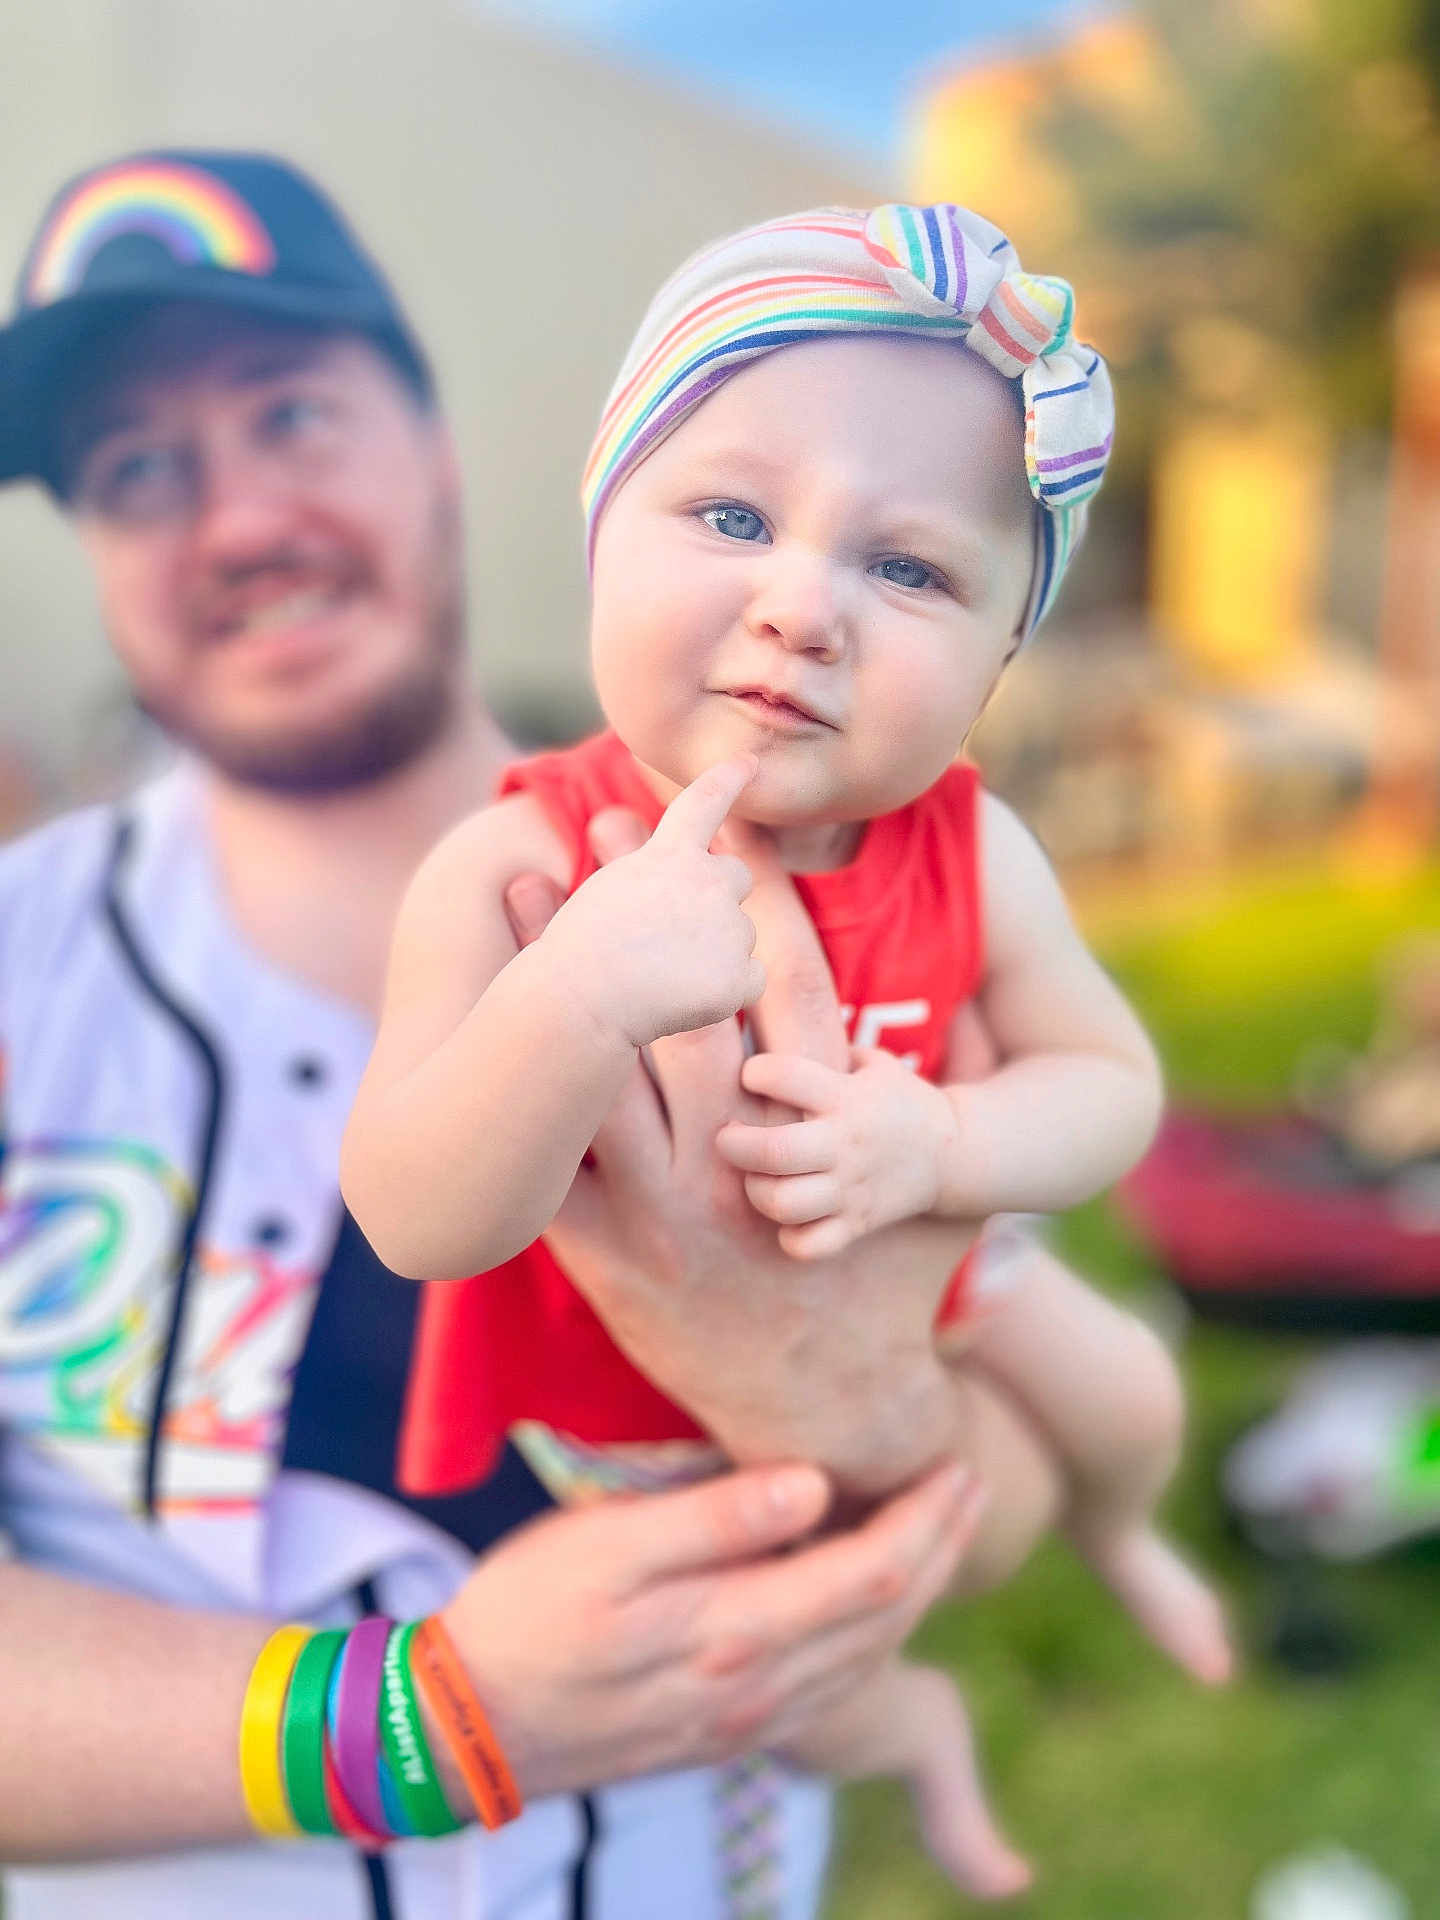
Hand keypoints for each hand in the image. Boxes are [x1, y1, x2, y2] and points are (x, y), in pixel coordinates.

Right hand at [436, 1457, 984, 1801]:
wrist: (466, 1727)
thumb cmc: (527, 1611)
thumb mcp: (607, 1546)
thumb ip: (715, 1517)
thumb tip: (817, 1483)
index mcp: (735, 1632)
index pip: (875, 1572)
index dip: (929, 1517)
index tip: (958, 1460)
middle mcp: (760, 1689)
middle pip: (889, 1617)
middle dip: (943, 1547)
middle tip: (970, 1482)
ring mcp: (747, 1720)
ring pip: (869, 1657)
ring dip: (920, 1591)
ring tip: (942, 1531)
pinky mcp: (727, 1732)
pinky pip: (835, 1686)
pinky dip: (876, 1635)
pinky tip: (872, 1601)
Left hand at [505, 815, 979, 1494]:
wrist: (829, 1413)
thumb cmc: (885, 1288)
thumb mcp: (933, 1193)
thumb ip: (925, 1109)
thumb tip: (966, 1018)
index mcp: (825, 1125)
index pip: (789, 980)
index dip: (754, 891)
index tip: (720, 817)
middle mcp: (742, 1154)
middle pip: (678, 1002)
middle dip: (639, 904)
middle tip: (598, 816)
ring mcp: (669, 1207)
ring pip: (598, 1071)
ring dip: (550, 974)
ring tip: (513, 886)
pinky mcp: (611, 1257)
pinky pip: (548, 1168)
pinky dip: (506, 1098)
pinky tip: (463, 1031)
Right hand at [533, 755, 763, 1049]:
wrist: (582, 998)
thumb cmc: (579, 950)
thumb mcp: (610, 890)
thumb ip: (655, 878)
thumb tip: (684, 896)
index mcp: (669, 855)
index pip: (704, 803)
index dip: (727, 779)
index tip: (749, 761)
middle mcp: (709, 881)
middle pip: (737, 875)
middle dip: (719, 894)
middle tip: (677, 930)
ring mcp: (730, 928)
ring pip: (740, 933)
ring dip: (713, 949)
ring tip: (661, 975)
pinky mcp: (739, 976)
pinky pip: (749, 979)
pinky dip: (725, 991)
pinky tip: (685, 1001)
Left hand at [716, 1045, 958, 1258]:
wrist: (953, 1152)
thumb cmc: (896, 1100)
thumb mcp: (871, 1062)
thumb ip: (823, 1046)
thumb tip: (762, 1018)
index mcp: (847, 1097)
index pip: (784, 1076)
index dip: (757, 1071)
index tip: (752, 1075)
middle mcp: (846, 1144)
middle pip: (775, 1150)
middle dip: (735, 1143)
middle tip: (727, 1137)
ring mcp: (851, 1188)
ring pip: (785, 1202)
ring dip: (758, 1190)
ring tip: (756, 1178)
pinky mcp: (857, 1224)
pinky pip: (809, 1245)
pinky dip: (790, 1236)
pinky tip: (788, 1217)